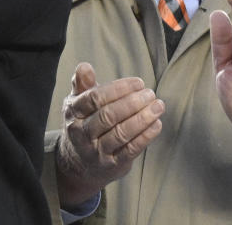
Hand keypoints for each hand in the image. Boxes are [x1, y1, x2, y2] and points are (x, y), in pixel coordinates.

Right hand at [55, 62, 163, 207]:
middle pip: (108, 116)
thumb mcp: (77, 103)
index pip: (95, 98)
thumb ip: (82, 83)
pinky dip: (145, 136)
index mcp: (73, 113)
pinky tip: (157, 124)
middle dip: (132, 104)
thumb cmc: (83, 123)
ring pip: (121, 134)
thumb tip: (84, 66)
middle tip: (150, 93)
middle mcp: (82, 134)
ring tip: (158, 106)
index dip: (118, 89)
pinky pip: (130, 150)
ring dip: (142, 119)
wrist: (77, 163)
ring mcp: (96, 151)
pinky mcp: (111, 165)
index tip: (138, 82)